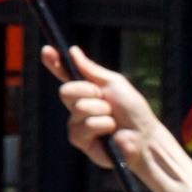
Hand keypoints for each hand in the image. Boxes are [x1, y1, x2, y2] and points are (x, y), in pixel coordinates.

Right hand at [44, 44, 163, 173]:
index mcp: (86, 90)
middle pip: (65, 91)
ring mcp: (77, 124)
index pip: (65, 75)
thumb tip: (73, 51)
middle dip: (88, 91)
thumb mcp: (114, 84)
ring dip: (101, 111)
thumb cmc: (133, 111)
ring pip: (79, 109)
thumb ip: (91, 70)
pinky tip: (110, 133)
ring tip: (114, 120)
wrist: (144, 136)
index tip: (47, 50)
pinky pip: (85, 126)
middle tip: (104, 98)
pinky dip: (102, 125)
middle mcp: (78, 106)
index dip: (54, 63)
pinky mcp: (80, 141)